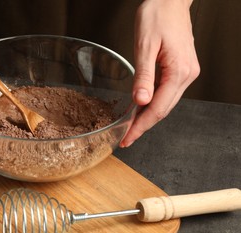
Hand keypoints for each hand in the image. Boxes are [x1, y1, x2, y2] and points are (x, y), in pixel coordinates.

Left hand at [120, 0, 199, 146]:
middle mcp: (186, 75)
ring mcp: (186, 73)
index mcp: (179, 71)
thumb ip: (144, 75)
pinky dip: (153, 104)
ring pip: (166, 103)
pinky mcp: (181, 69)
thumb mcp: (145, 45)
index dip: (141, 126)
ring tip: (131, 128)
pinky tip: (142, 109)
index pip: (158, 108)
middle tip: (126, 138)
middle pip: (164, 110)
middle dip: (143, 126)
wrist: (170, 0)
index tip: (127, 138)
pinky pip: (167, 93)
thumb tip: (141, 102)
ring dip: (148, 117)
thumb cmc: (157, 16)